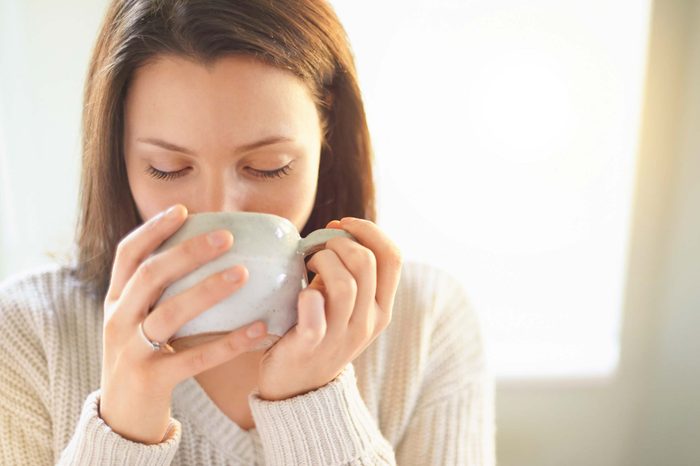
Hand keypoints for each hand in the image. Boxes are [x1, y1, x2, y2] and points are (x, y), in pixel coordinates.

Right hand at [99, 204, 267, 443]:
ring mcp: (131, 351)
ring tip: (243, 274)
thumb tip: (208, 255)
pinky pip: (195, 358)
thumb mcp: (138, 322)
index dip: (152, 230)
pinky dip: (228, 343)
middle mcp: (118, 321)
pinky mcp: (151, 380)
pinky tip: (259, 330)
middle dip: (187, 252)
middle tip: (226, 236)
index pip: (127, 256)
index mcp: (116, 301)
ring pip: (169, 314)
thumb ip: (161, 294)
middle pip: (150, 276)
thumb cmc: (142, 359)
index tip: (183, 209)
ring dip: (207, 290)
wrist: (121, 420)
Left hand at [255, 217, 402, 400]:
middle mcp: (369, 322)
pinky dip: (307, 296)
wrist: (297, 385)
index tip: (342, 224)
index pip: (393, 257)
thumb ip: (350, 273)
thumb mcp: (347, 304)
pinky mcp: (312, 346)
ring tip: (307, 264)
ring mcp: (342, 336)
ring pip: (345, 285)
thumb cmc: (319, 330)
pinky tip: (301, 293)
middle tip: (318, 246)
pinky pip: (315, 315)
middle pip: (367, 263)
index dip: (369, 231)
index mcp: (382, 307)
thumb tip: (338, 230)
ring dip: (321, 262)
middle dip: (339, 242)